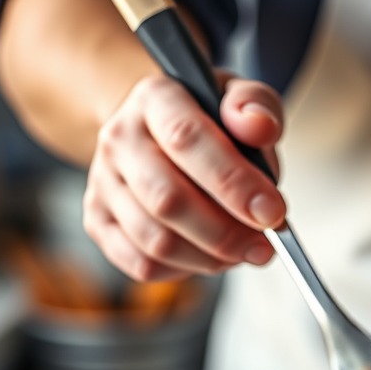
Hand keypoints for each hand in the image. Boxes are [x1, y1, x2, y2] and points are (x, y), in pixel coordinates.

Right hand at [83, 73, 286, 281]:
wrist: (164, 135)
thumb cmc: (212, 126)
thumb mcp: (242, 103)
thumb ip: (257, 106)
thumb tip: (258, 126)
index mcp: (155, 99)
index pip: (187, 140)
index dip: (234, 184)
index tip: (271, 213)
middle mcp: (119, 138)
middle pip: (167, 200)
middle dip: (226, 234)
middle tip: (263, 246)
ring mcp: (103, 182)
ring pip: (156, 241)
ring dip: (211, 258)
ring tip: (241, 251)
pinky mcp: (99, 221)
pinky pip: (143, 265)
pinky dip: (185, 270)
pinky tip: (208, 255)